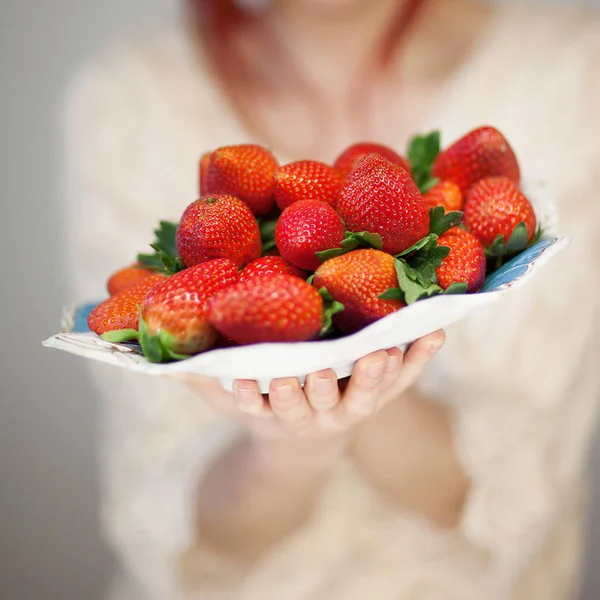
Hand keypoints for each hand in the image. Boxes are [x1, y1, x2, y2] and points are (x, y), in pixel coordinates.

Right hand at [174, 330, 444, 442]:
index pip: (264, 409)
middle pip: (318, 405)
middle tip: (315, 371)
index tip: (248, 384)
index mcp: (278, 415)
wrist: (308, 442)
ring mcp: (353, 407)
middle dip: (316, 389)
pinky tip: (434, 334)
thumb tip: (156, 356)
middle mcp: (318, 415)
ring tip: (380, 352)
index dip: (256, 399)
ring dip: (373, 376)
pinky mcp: (380, 395)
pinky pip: (405, 381)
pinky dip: (418, 360)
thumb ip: (202, 378)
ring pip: (367, 396)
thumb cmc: (266, 408)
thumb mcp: (231, 399)